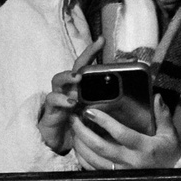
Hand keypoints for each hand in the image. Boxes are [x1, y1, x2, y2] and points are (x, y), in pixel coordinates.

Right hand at [38, 38, 99, 155]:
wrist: (57, 141)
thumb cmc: (77, 123)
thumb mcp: (94, 112)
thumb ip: (107, 104)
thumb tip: (131, 98)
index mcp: (81, 87)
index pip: (88, 65)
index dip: (93, 52)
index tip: (102, 39)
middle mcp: (68, 88)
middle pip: (75, 66)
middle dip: (85, 56)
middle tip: (97, 47)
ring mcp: (58, 97)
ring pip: (58, 79)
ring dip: (68, 76)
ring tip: (78, 78)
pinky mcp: (50, 109)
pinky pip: (52, 100)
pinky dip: (61, 100)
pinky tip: (70, 102)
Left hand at [72, 100, 180, 170]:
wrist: (167, 180)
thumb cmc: (167, 154)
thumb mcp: (170, 135)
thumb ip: (163, 115)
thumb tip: (157, 97)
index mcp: (145, 148)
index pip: (121, 133)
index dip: (104, 122)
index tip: (91, 111)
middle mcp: (130, 161)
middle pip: (101, 147)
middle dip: (84, 132)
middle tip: (75, 119)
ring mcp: (120, 172)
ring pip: (93, 159)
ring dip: (80, 144)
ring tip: (74, 130)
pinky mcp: (114, 178)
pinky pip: (92, 169)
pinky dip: (82, 158)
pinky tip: (78, 147)